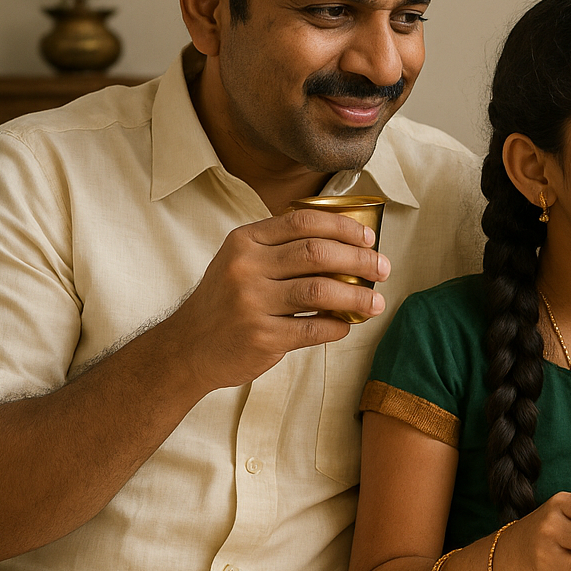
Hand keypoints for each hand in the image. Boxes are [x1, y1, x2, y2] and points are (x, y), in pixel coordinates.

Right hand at [162, 209, 390, 390]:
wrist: (187, 348)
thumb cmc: (225, 302)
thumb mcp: (240, 262)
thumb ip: (281, 249)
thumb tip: (346, 245)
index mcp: (245, 241)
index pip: (303, 222)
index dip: (343, 228)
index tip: (369, 239)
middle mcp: (245, 267)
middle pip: (318, 253)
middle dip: (360, 260)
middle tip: (382, 269)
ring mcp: (251, 303)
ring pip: (321, 290)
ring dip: (357, 296)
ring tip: (377, 303)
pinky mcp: (261, 336)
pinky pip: (313, 327)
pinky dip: (337, 326)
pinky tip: (346, 325)